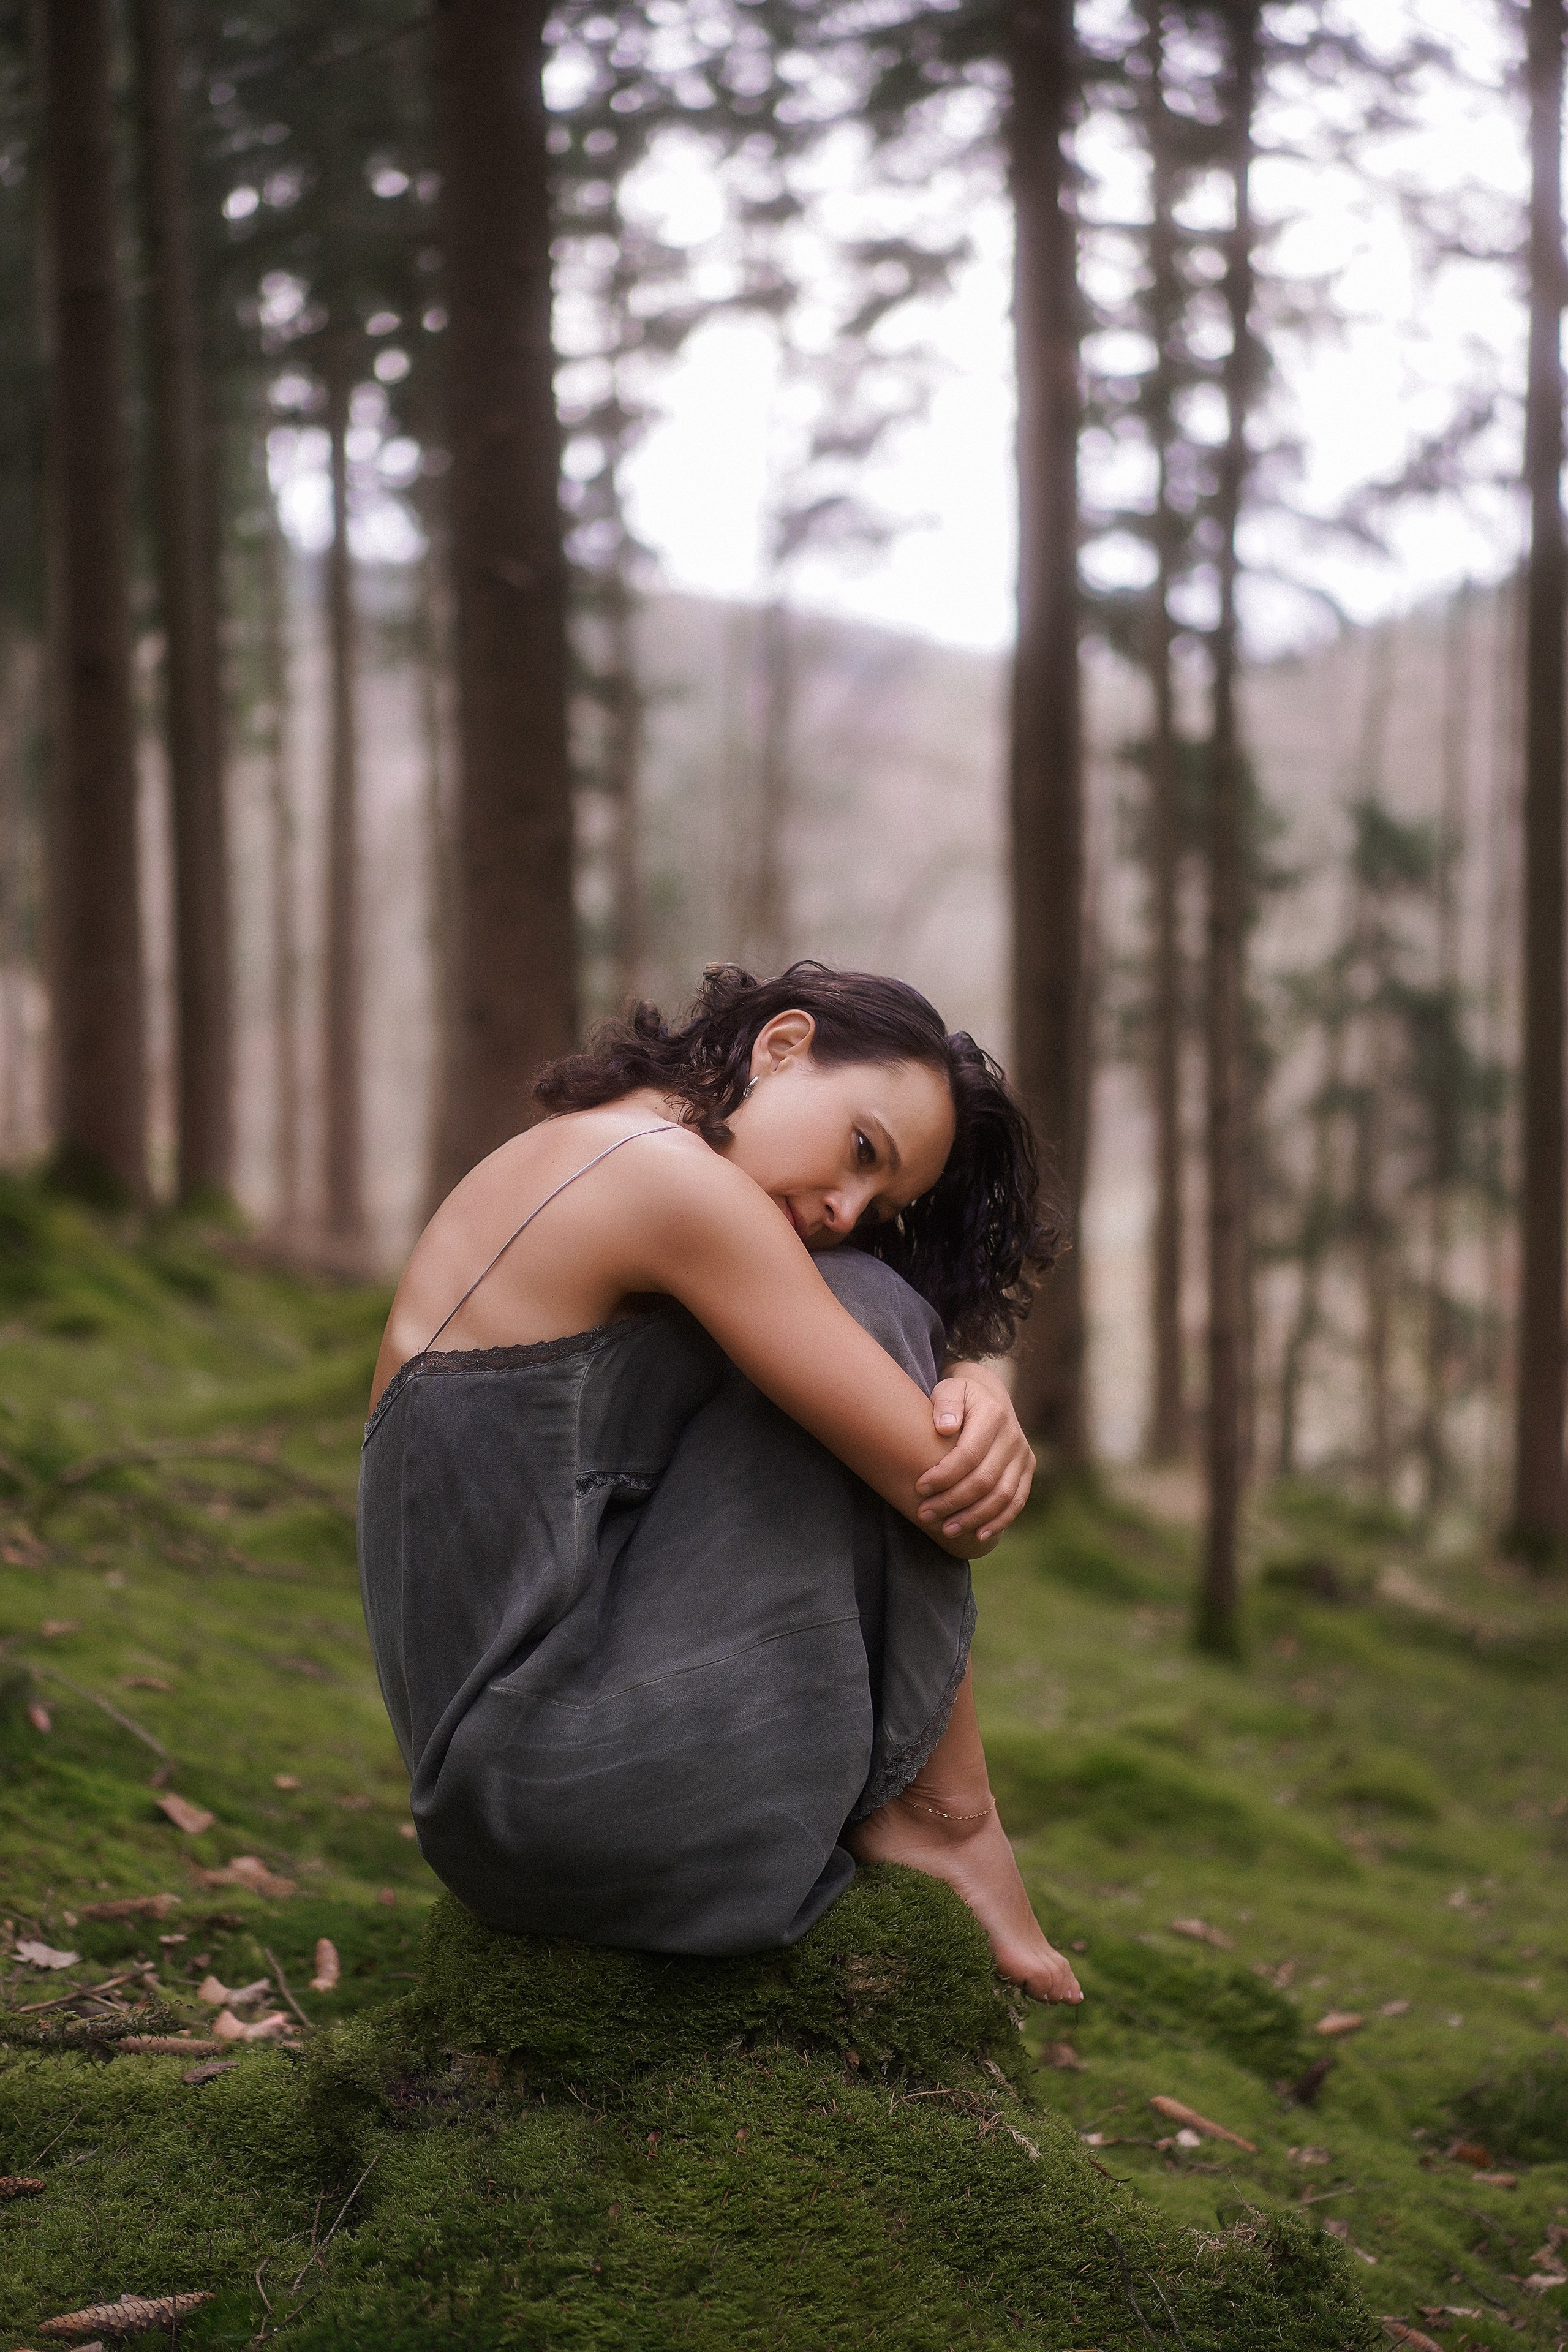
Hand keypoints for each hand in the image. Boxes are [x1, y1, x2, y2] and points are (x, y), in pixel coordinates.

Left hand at [916, 1363, 1034, 1545]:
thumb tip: (945, 1428)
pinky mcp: (1027, 1470)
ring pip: (1002, 1496)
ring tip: (946, 1530)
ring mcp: (1023, 1455)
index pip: (969, 1454)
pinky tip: (979, 1535)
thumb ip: (945, 1403)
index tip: (919, 1488)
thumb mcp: (949, 1389)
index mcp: (993, 1415)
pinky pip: (1017, 1501)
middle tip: (924, 1514)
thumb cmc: (959, 1397)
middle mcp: (1013, 1437)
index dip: (944, 1475)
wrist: (989, 1395)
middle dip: (952, 1501)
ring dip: (973, 1517)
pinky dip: (999, 1521)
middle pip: (984, 1480)